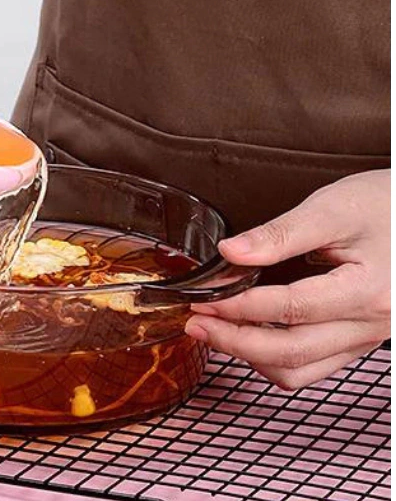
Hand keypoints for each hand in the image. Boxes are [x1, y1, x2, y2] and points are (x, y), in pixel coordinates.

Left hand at [185, 170, 389, 389]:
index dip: (239, 307)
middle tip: (196, 324)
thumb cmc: (384, 205)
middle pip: (293, 352)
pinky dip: (276, 357)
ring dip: (252, 356)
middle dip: (235, 341)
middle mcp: (371, 325)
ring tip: (215, 331)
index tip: (204, 300)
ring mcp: (368, 337)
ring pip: (303, 369)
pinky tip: (249, 335)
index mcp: (367, 292)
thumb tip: (231, 252)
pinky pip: (316, 365)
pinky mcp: (361, 338)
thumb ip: (278, 234)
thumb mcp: (331, 209)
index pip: (290, 309)